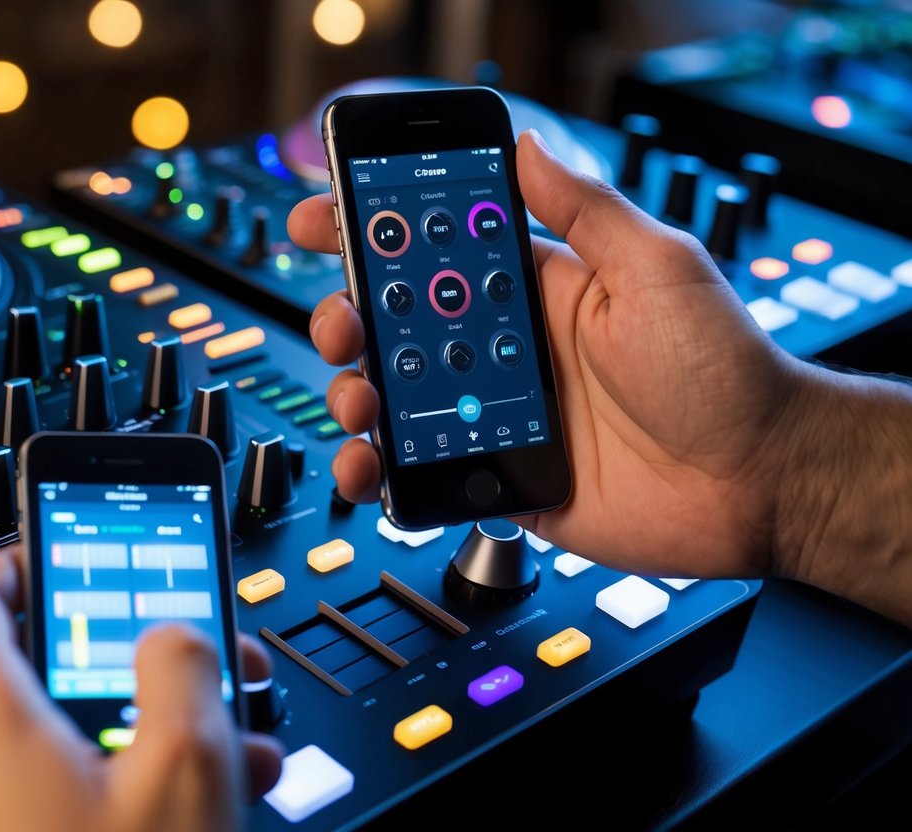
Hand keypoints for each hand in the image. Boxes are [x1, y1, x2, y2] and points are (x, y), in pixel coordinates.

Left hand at [0, 546, 282, 831]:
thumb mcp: (185, 773)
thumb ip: (185, 669)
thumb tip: (174, 633)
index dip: (25, 556)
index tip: (70, 551)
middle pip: (26, 674)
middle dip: (124, 670)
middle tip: (188, 679)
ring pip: (35, 744)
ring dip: (124, 736)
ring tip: (211, 760)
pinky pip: (18, 800)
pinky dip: (88, 788)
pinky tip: (166, 814)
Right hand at [288, 129, 807, 579]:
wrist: (758, 480)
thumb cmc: (722, 370)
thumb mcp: (657, 268)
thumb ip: (586, 211)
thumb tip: (529, 145)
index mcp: (536, 295)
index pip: (437, 255)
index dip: (376, 236)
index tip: (324, 219)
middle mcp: (506, 354)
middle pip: (397, 328)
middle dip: (349, 316)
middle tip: (343, 321)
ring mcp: (498, 418)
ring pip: (394, 401)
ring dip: (354, 393)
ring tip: (358, 398)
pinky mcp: (499, 478)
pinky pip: (421, 474)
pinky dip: (381, 473)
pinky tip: (372, 465)